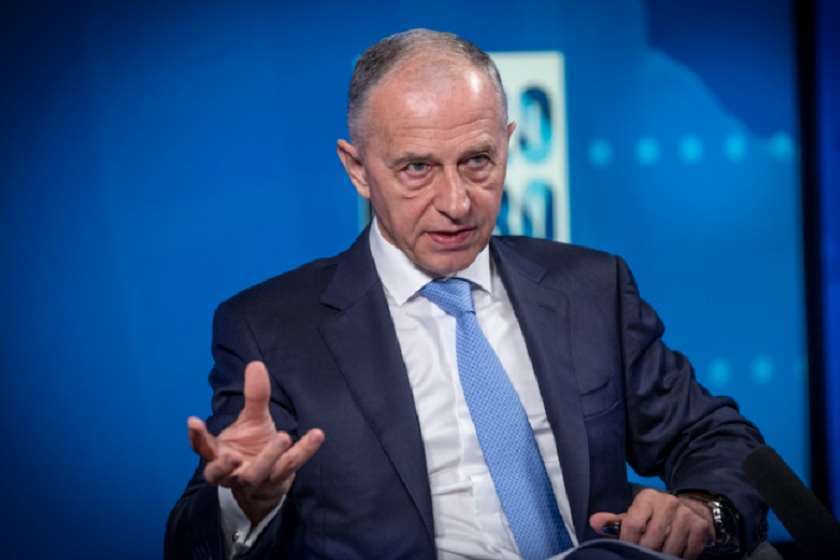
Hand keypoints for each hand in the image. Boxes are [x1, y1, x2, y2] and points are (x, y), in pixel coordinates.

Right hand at [187, 361, 324, 524]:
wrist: (267, 481)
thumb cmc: (253, 447)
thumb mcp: (253, 420)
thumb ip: (254, 396)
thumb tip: (256, 364)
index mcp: (218, 455)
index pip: (202, 448)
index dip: (196, 437)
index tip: (193, 420)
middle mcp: (231, 473)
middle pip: (222, 473)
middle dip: (225, 465)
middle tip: (233, 455)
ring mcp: (253, 481)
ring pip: (255, 475)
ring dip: (269, 457)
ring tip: (282, 436)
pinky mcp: (277, 483)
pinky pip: (290, 467)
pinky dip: (303, 451)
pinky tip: (317, 435)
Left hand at [589, 488, 713, 559]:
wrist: (691, 508)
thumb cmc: (656, 515)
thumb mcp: (635, 513)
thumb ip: (614, 521)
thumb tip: (594, 522)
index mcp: (648, 497)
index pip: (633, 524)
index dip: (627, 541)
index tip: (626, 548)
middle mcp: (669, 503)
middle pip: (651, 540)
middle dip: (645, 552)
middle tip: (643, 554)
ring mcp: (687, 515)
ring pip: (670, 549)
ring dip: (662, 556)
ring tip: (657, 553)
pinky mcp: (700, 528)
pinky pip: (688, 553)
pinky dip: (680, 557)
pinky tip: (674, 553)